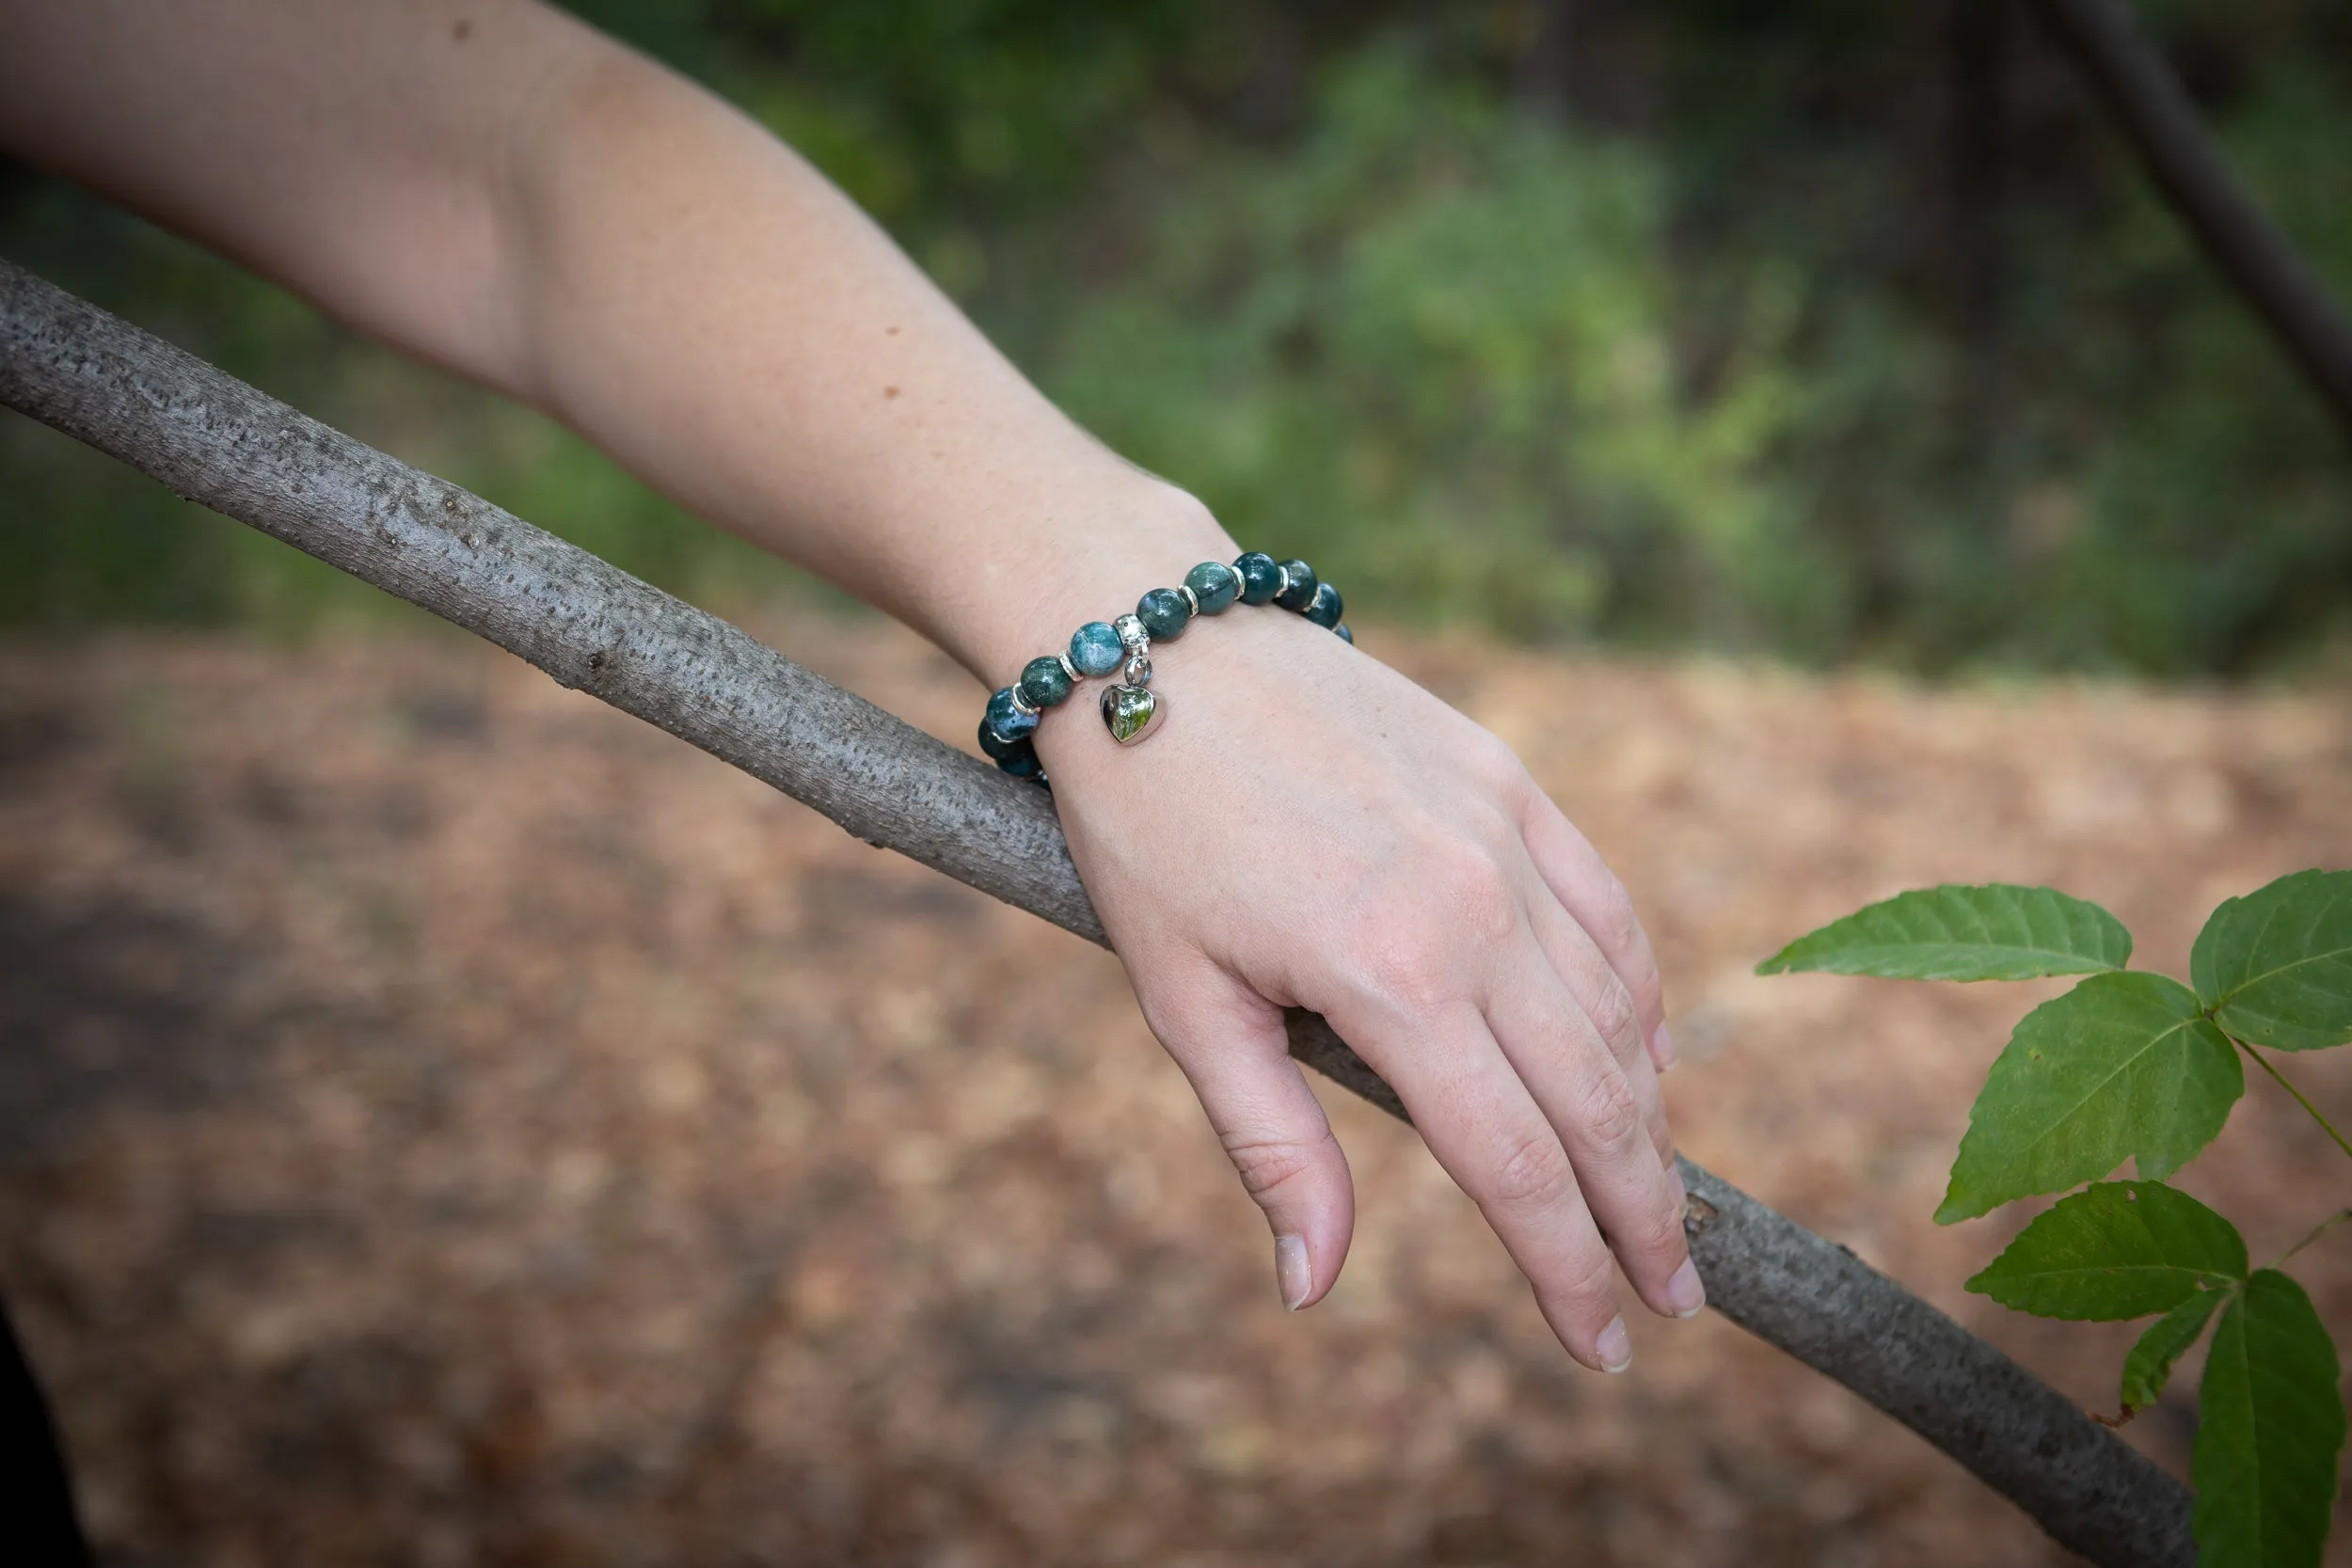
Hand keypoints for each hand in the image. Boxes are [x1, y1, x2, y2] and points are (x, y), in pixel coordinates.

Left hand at [1037, 596, 1696, 1371]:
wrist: (1158, 649)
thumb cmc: (1150, 835)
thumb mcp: (1184, 1003)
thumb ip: (1270, 1146)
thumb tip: (1315, 1286)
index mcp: (1391, 979)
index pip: (1515, 1165)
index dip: (1566, 1271)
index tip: (1603, 1348)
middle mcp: (1476, 909)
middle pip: (1597, 1102)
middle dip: (1641, 1220)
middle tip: (1671, 1303)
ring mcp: (1507, 838)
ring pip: (1616, 1013)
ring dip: (1648, 1121)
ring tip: (1659, 1205)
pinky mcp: (1513, 784)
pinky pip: (1607, 915)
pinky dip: (1637, 1000)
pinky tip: (1643, 1059)